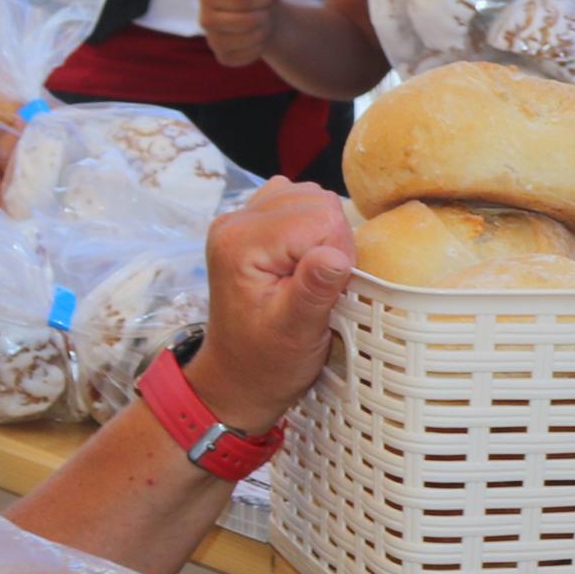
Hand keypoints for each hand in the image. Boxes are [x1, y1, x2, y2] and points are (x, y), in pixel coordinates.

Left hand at [187, 179, 356, 435]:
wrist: (235, 376)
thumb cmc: (265, 362)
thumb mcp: (294, 334)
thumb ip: (313, 290)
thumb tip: (336, 254)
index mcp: (241, 243)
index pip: (321, 218)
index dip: (339, 253)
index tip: (328, 292)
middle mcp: (236, 220)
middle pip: (317, 200)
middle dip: (333, 241)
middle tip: (319, 286)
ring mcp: (241, 218)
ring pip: (311, 196)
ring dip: (324, 234)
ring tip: (309, 276)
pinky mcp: (252, 222)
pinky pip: (298, 202)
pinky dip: (312, 227)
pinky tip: (303, 259)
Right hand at [194, 0, 281, 69]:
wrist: (253, 13)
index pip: (238, 0)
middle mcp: (205, 19)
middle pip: (244, 21)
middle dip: (264, 14)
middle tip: (268, 9)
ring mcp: (212, 40)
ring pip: (249, 39)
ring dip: (264, 29)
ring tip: (263, 21)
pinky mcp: (223, 57)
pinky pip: (250, 54)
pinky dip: (260, 45)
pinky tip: (257, 36)